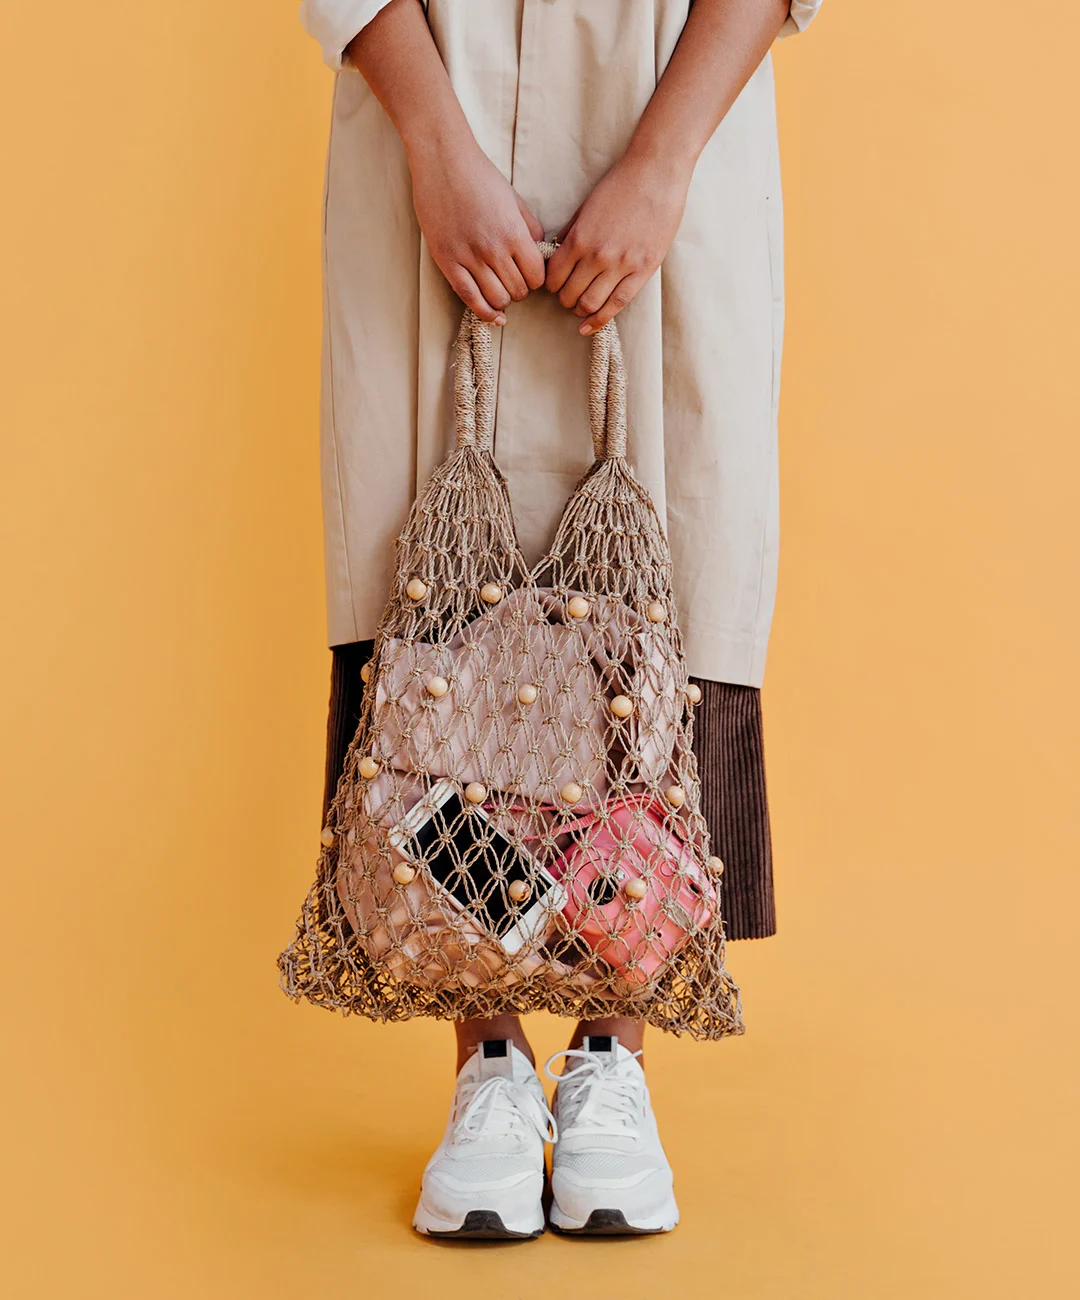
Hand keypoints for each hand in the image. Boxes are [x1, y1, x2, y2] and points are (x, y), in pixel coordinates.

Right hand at [409, 139, 546, 323]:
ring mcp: (468, 257)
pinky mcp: (447, 261)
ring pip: (496, 298)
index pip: (537, 276)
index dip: (536, 280)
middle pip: (518, 291)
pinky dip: (484, 312)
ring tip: (500, 291)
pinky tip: (493, 315)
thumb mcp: (514, 199)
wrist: (442, 161)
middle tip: (513, 281)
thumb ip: (529, 228)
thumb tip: (539, 252)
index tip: (529, 275)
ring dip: (503, 300)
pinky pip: (469, 297)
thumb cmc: (480, 176)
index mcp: (514, 233)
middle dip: (520, 290)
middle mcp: (493, 248)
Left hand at [545, 153, 691, 333]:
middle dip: (564, 299)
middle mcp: (597, 255)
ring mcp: (621, 265)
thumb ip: (571, 233)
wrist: (657, 173)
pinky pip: (618, 304)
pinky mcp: (643, 270)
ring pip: (591, 304)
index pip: (553, 276)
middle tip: (568, 296)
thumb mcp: (586, 207)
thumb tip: (558, 254)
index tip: (554, 285)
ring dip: (581, 310)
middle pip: (569, 294)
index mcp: (579, 238)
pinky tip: (590, 326)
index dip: (550, 285)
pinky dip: (600, 320)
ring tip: (581, 307)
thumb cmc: (621, 185)